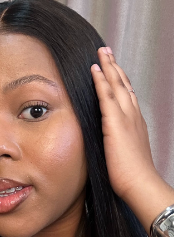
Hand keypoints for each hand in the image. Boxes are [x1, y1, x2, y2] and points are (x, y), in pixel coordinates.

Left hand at [91, 47, 163, 203]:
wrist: (141, 185)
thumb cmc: (132, 176)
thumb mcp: (125, 152)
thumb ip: (118, 140)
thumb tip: (109, 138)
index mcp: (135, 123)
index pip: (127, 96)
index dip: (120, 80)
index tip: (113, 68)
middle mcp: (133, 116)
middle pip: (123, 84)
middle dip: (115, 66)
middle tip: (106, 51)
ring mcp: (125, 118)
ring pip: (116, 85)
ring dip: (108, 66)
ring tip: (101, 52)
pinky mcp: (115, 122)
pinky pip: (106, 96)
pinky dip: (100, 81)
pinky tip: (94, 69)